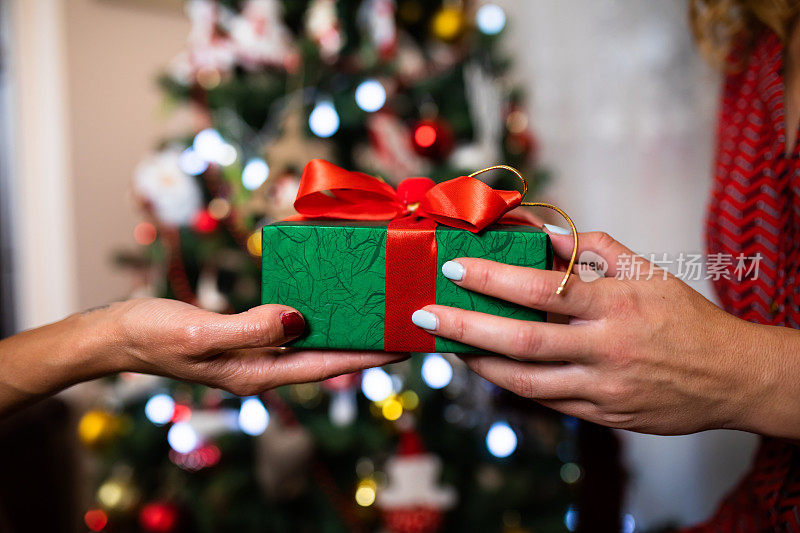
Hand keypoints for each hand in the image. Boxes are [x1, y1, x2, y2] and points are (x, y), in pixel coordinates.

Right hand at [0, 298, 403, 413]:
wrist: (119, 333)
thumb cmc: (154, 334)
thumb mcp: (201, 332)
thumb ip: (251, 329)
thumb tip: (299, 320)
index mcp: (259, 373)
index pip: (327, 366)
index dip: (369, 357)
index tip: (404, 345)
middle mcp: (264, 365)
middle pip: (328, 356)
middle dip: (367, 344)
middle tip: (402, 323)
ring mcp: (256, 351)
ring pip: (312, 340)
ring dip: (344, 328)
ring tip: (377, 310)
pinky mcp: (247, 335)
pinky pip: (290, 325)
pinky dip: (314, 314)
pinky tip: (327, 299)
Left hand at [412, 228, 799, 436]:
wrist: (730, 377)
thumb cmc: (684, 317)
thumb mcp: (647, 271)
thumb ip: (594, 249)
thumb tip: (543, 231)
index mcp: (617, 304)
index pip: (544, 290)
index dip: (494, 279)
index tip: (455, 269)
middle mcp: (606, 349)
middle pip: (524, 342)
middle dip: (467, 328)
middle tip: (426, 316)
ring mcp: (603, 389)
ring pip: (527, 381)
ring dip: (479, 363)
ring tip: (446, 345)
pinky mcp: (603, 417)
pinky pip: (546, 402)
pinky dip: (511, 384)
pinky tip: (487, 367)